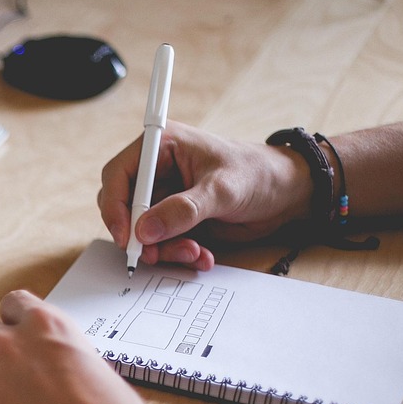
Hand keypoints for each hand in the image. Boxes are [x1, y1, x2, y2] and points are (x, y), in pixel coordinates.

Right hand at [98, 121, 311, 269]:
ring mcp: (164, 198)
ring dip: (163, 249)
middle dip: (139, 235)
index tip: (127, 235)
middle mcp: (156, 173)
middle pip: (123, 208)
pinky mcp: (175, 221)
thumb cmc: (259, 174)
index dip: (115, 206)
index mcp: (161, 148)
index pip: (117, 175)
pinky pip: (161, 244)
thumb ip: (183, 210)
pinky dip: (177, 254)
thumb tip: (146, 230)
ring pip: (142, 232)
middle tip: (155, 254)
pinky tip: (201, 255)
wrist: (287, 194)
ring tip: (194, 253)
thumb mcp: (222, 190)